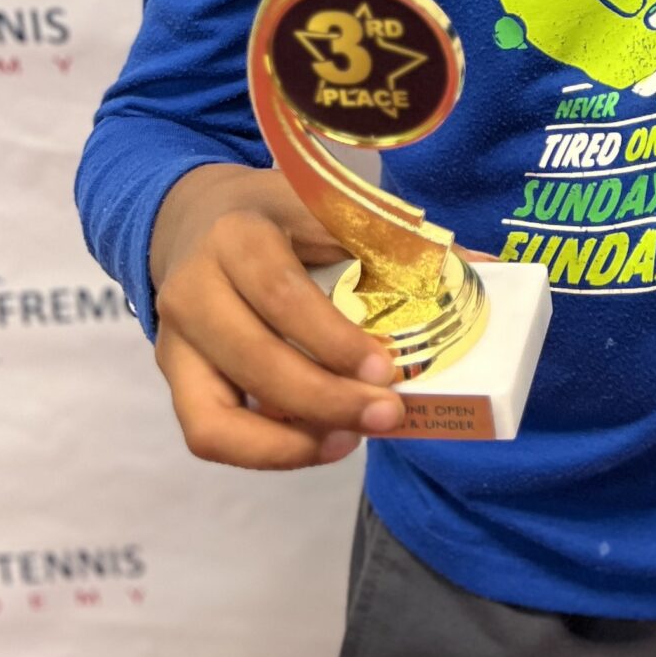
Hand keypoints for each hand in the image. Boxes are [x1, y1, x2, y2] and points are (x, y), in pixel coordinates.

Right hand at [149, 163, 405, 470]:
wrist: (197, 219)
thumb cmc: (279, 216)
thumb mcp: (327, 205)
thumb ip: (394, 239)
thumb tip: (481, 270)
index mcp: (239, 234)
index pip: (282, 295)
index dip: (334, 340)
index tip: (388, 369)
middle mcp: (194, 289)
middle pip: (253, 360)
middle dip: (325, 399)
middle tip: (386, 415)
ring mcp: (176, 340)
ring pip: (214, 417)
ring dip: (288, 443)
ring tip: (349, 441)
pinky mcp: (174, 378)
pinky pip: (208, 434)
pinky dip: (264, 450)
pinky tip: (319, 443)